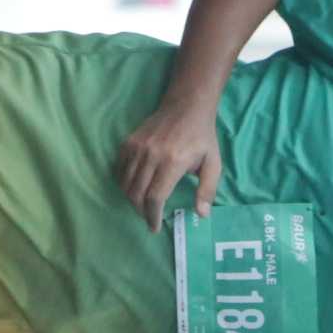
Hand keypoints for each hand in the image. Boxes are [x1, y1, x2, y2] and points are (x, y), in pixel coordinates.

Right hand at [116, 92, 222, 230]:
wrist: (187, 105)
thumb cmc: (201, 136)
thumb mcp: (213, 163)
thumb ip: (208, 189)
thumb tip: (202, 214)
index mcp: (173, 162)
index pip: (154, 197)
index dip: (152, 216)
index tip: (154, 227)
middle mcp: (152, 154)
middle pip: (136, 193)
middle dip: (141, 211)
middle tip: (149, 217)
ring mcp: (138, 146)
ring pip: (125, 183)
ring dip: (131, 199)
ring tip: (142, 204)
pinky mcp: (129, 141)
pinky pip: (119, 168)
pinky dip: (123, 182)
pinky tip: (133, 186)